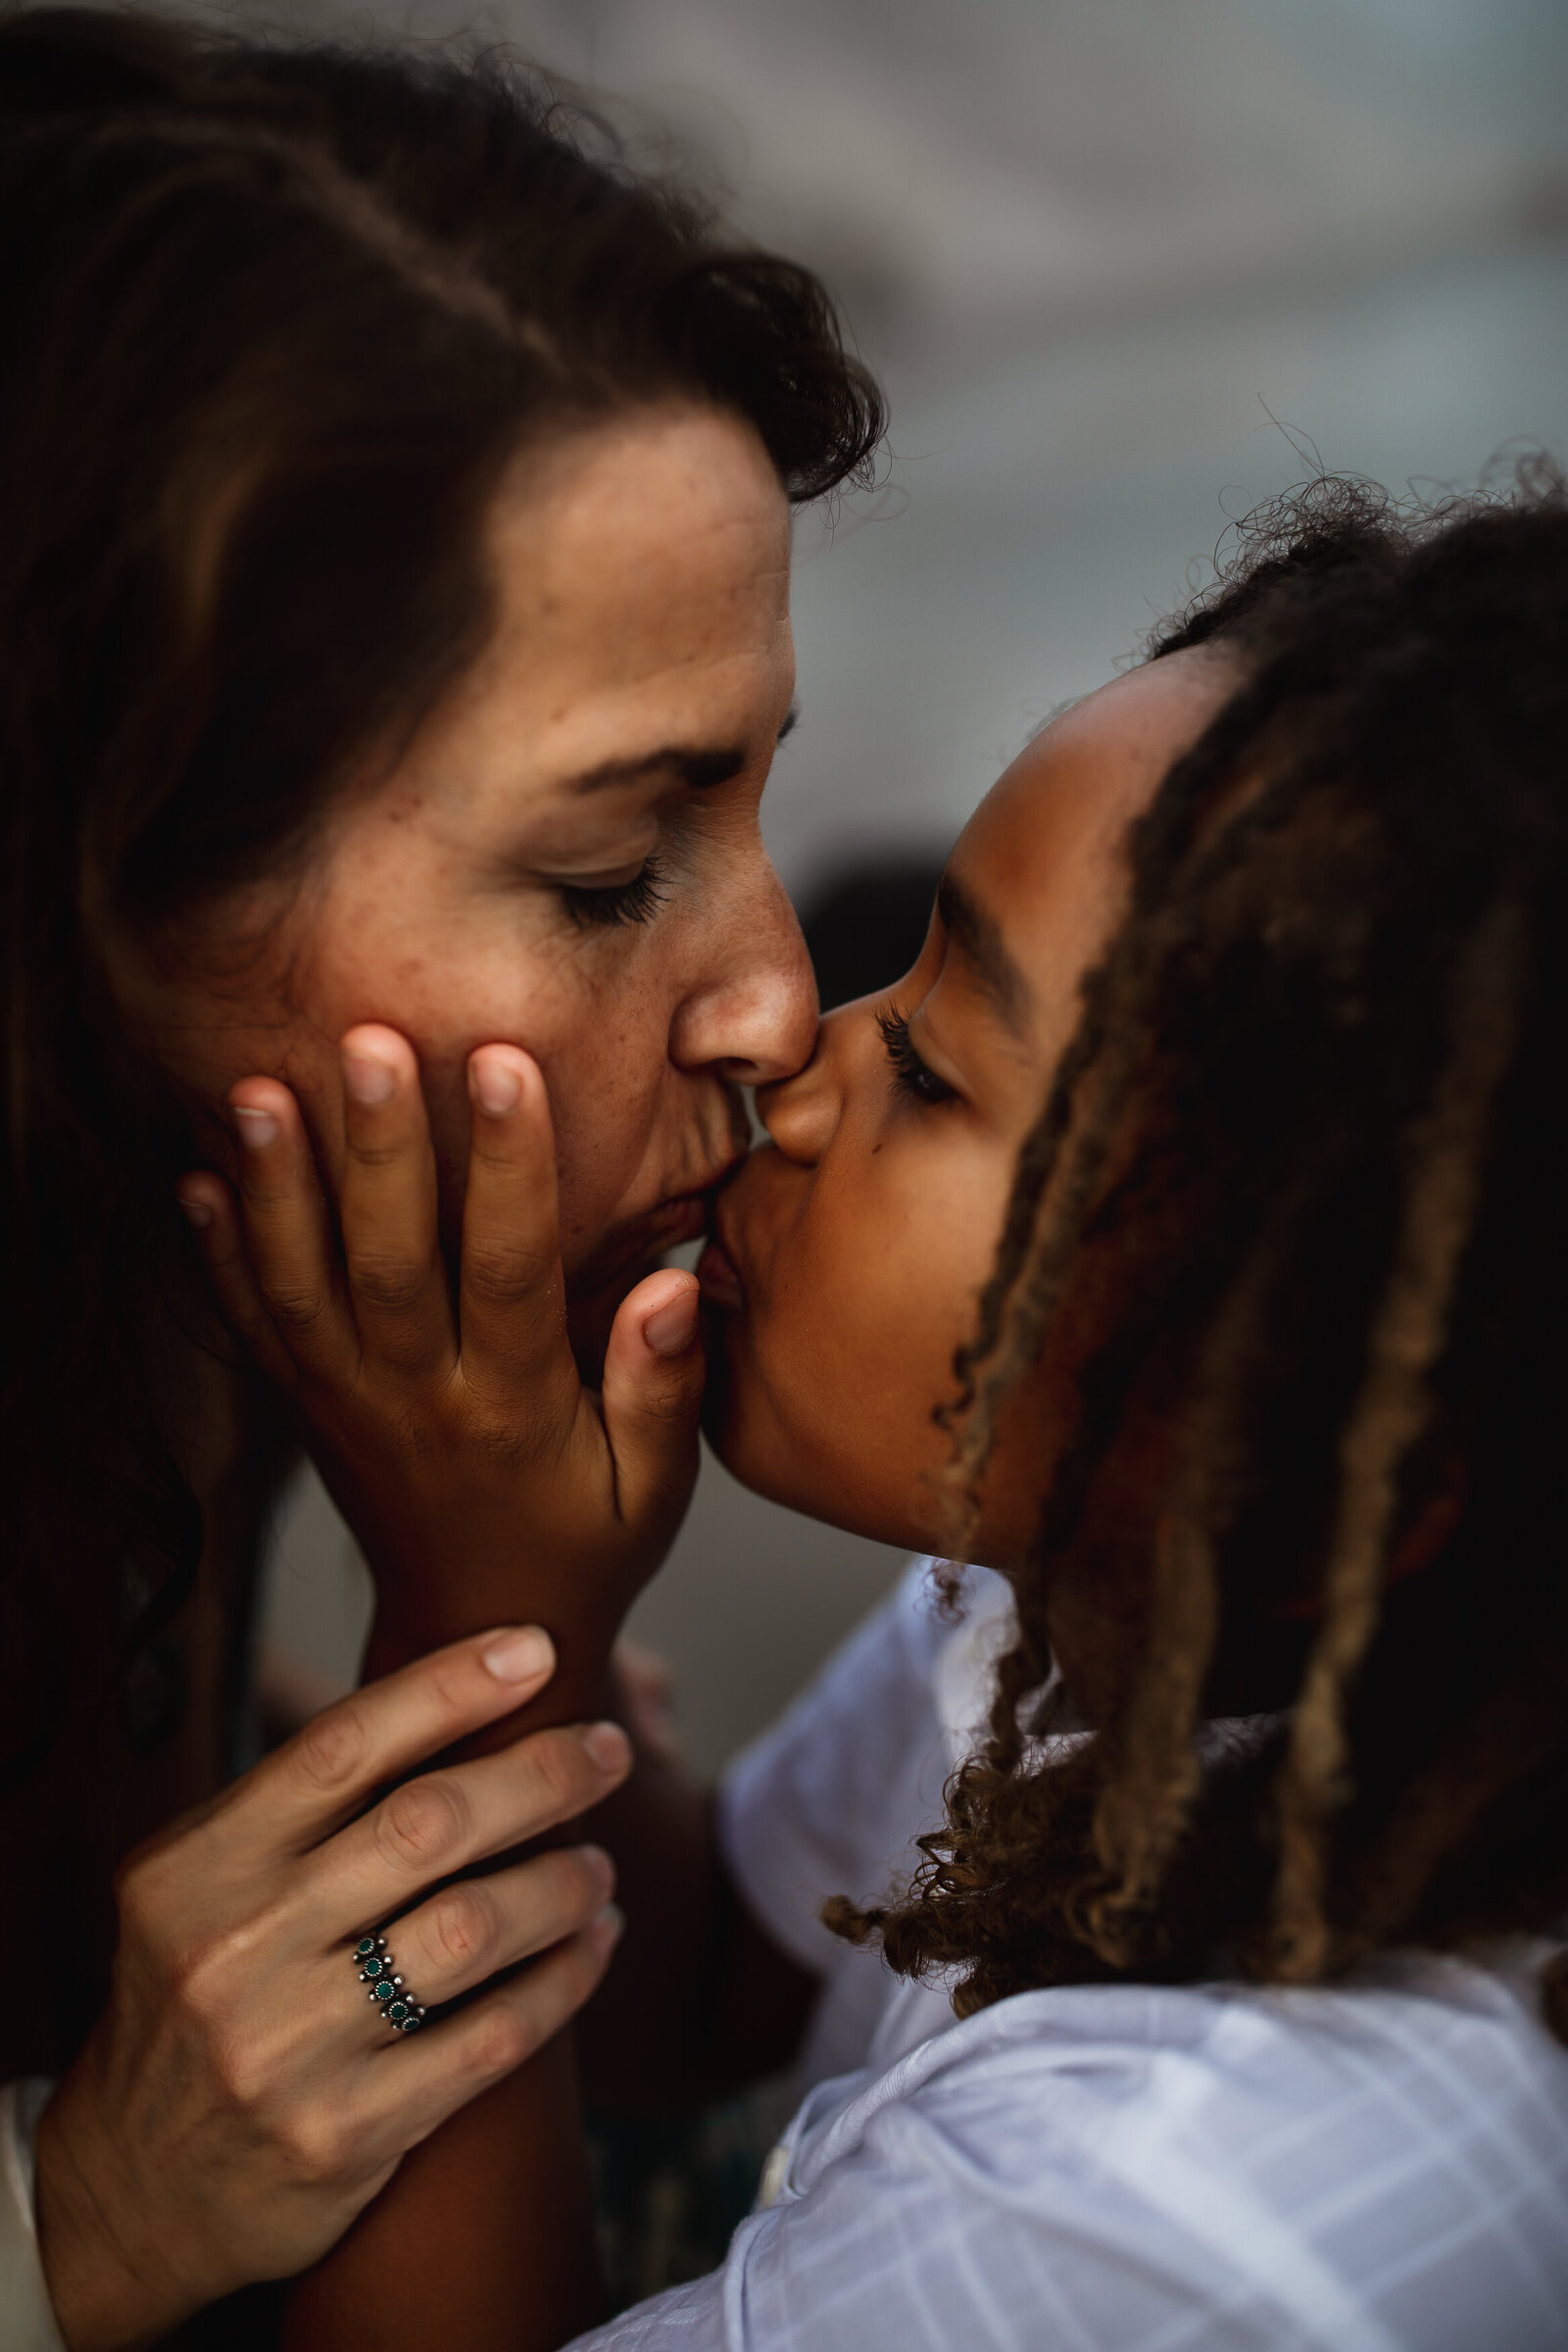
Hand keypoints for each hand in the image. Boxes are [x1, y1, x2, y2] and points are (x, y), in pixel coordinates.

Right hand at [35, 1629, 630, 2351]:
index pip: (339, 1747)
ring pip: (472, 1928)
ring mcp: (287, 2051)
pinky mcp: (345, 2137)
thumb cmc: (199, 1995)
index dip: (448, 1685)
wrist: (129, 2189)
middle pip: (425, 1826)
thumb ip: (302, 1812)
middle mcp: (233, 1951)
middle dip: (540, 1774)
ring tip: (598, 1864)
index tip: (535, 1647)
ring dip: (562, 1882)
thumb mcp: (204, 1889)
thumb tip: (461, 1697)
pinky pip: (491, 2039)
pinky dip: (562, 1980)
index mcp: (196, 1868)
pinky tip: (594, 1945)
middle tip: (605, 1749)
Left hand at [176, 1029, 703, 1700]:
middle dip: (377, 1146)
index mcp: (511, 1409)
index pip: (510, 1269)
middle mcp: (418, 1400)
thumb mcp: (654, 1488)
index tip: (506, 1064)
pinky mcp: (309, 1409)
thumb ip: (662, 1386)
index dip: (509, 1166)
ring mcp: (349, 1405)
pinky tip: (195, 1181)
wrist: (472, 1633)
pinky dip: (220, 1258)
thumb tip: (676, 1283)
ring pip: (301, 1288)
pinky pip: (256, 1329)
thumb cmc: (584, 1546)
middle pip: (389, 1262)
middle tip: (367, 1039)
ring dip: (275, 1188)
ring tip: (253, 1092)